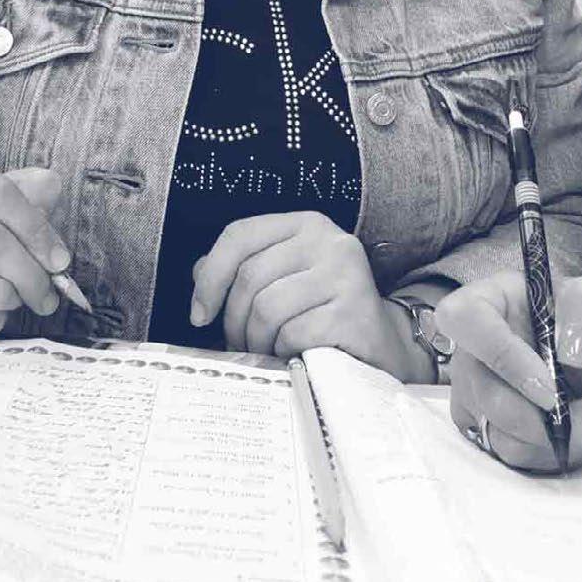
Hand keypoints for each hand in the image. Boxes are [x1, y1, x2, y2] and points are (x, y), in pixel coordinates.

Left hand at [190, 211, 430, 380]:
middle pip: (250, 276)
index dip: (211, 277)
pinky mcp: (355, 312)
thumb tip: (201, 272)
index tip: (199, 314)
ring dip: (257, 342)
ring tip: (268, 353)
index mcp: (307, 224)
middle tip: (240, 345)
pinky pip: (293, 334)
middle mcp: (330, 240)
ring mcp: (346, 274)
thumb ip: (243, 270)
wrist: (381, 349)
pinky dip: (285, 353)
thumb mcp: (284, 282)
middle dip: (233, 321)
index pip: (240, 234)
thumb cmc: (324, 315)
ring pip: (267, 308)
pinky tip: (296, 357)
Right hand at [433, 269, 581, 471]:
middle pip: (478, 388)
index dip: (499, 355)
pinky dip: (552, 452)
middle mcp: (481, 343)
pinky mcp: (495, 428)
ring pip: (495, 431)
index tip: (549, 386)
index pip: (464, 317)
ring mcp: (482, 390)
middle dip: (539, 414)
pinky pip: (512, 455)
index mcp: (501, 298)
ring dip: (555, 436)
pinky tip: (580, 430)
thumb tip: (567, 346)